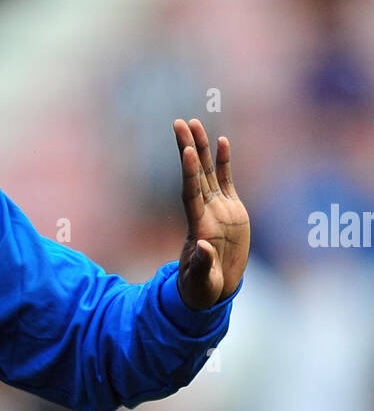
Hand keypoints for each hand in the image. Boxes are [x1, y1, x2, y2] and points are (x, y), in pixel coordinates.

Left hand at [173, 118, 249, 310]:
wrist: (214, 287)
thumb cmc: (202, 288)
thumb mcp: (201, 280)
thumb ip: (201, 264)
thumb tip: (201, 247)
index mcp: (197, 226)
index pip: (191, 193)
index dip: (190, 172)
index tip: (187, 150)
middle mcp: (204, 211)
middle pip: (194, 174)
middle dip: (188, 148)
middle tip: (179, 122)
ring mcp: (217, 208)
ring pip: (208, 171)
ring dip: (202, 147)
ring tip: (195, 122)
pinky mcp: (231, 210)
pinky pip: (226, 180)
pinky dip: (224, 161)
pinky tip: (222, 140)